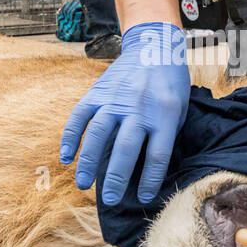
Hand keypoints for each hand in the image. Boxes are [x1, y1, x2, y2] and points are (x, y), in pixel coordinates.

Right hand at [60, 22, 189, 205]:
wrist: (154, 47)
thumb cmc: (171, 86)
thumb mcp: (180, 110)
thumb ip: (165, 136)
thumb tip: (149, 172)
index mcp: (165, 115)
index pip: (157, 155)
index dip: (149, 180)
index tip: (141, 198)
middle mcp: (140, 108)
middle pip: (126, 149)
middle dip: (116, 178)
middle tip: (108, 199)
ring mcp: (116, 99)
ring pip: (99, 134)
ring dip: (88, 161)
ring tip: (82, 184)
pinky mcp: (98, 92)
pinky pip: (80, 116)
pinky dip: (71, 136)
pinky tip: (66, 157)